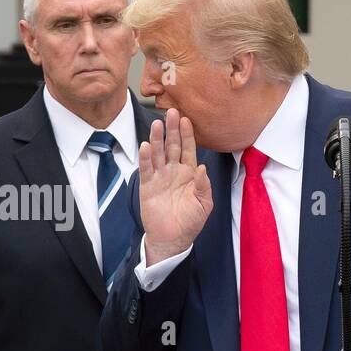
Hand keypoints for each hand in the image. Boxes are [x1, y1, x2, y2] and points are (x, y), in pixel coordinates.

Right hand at [139, 109, 212, 265]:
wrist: (173, 239)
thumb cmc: (190, 222)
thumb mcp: (204, 205)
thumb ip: (203, 186)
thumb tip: (202, 168)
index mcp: (189, 173)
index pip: (188, 149)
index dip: (187, 134)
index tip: (186, 119)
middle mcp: (173, 171)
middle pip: (172, 145)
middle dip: (172, 129)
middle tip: (171, 112)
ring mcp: (159, 177)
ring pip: (158, 153)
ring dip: (157, 139)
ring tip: (157, 124)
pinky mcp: (147, 186)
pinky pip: (146, 169)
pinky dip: (146, 158)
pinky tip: (146, 146)